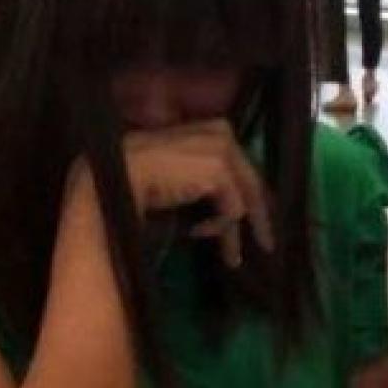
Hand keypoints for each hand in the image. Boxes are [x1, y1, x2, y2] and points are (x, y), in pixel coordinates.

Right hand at [117, 119, 274, 267]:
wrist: (121, 175)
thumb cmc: (140, 176)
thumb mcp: (180, 173)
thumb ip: (204, 178)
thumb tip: (232, 207)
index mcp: (214, 129)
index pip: (243, 166)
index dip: (251, 194)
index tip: (257, 219)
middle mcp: (222, 133)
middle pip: (251, 181)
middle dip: (259, 215)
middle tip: (266, 242)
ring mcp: (222, 150)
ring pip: (245, 198)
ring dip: (232, 232)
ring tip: (231, 258)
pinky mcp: (218, 171)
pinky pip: (232, 210)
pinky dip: (217, 228)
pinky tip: (194, 232)